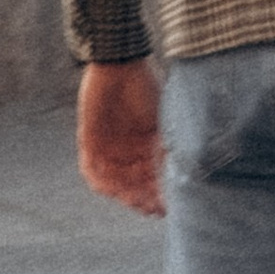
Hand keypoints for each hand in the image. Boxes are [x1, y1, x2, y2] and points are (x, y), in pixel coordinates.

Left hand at [78, 58, 164, 217]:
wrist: (119, 65)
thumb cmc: (145, 87)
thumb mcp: (162, 120)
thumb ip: (168, 146)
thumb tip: (185, 173)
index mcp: (144, 145)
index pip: (150, 178)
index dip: (158, 195)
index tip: (167, 208)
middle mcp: (125, 150)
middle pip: (131, 185)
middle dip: (141, 199)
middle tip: (152, 208)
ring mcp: (107, 147)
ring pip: (112, 182)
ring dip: (123, 194)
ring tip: (135, 201)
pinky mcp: (89, 140)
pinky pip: (91, 169)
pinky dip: (101, 181)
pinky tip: (112, 189)